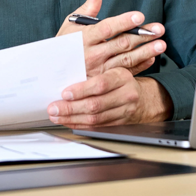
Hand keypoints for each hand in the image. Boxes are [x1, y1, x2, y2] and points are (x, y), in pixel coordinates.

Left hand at [47, 69, 173, 128]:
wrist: (141, 96)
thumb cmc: (120, 80)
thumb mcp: (113, 69)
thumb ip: (94, 71)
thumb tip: (66, 73)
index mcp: (122, 76)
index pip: (101, 84)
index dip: (81, 90)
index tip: (65, 92)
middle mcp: (126, 94)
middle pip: (96, 104)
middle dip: (71, 108)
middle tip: (54, 107)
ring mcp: (124, 110)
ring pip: (95, 118)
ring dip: (72, 118)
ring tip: (57, 115)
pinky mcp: (120, 123)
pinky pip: (97, 126)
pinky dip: (80, 125)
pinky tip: (69, 121)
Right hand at [57, 0, 165, 76]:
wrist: (52, 76)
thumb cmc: (63, 46)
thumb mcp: (70, 25)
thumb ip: (87, 8)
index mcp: (84, 38)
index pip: (107, 28)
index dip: (123, 22)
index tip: (140, 16)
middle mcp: (92, 54)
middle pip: (121, 44)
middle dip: (142, 36)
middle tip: (159, 29)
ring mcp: (99, 70)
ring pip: (126, 60)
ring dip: (146, 52)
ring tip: (161, 44)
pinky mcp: (104, 81)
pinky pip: (125, 74)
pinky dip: (140, 67)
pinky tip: (152, 59)